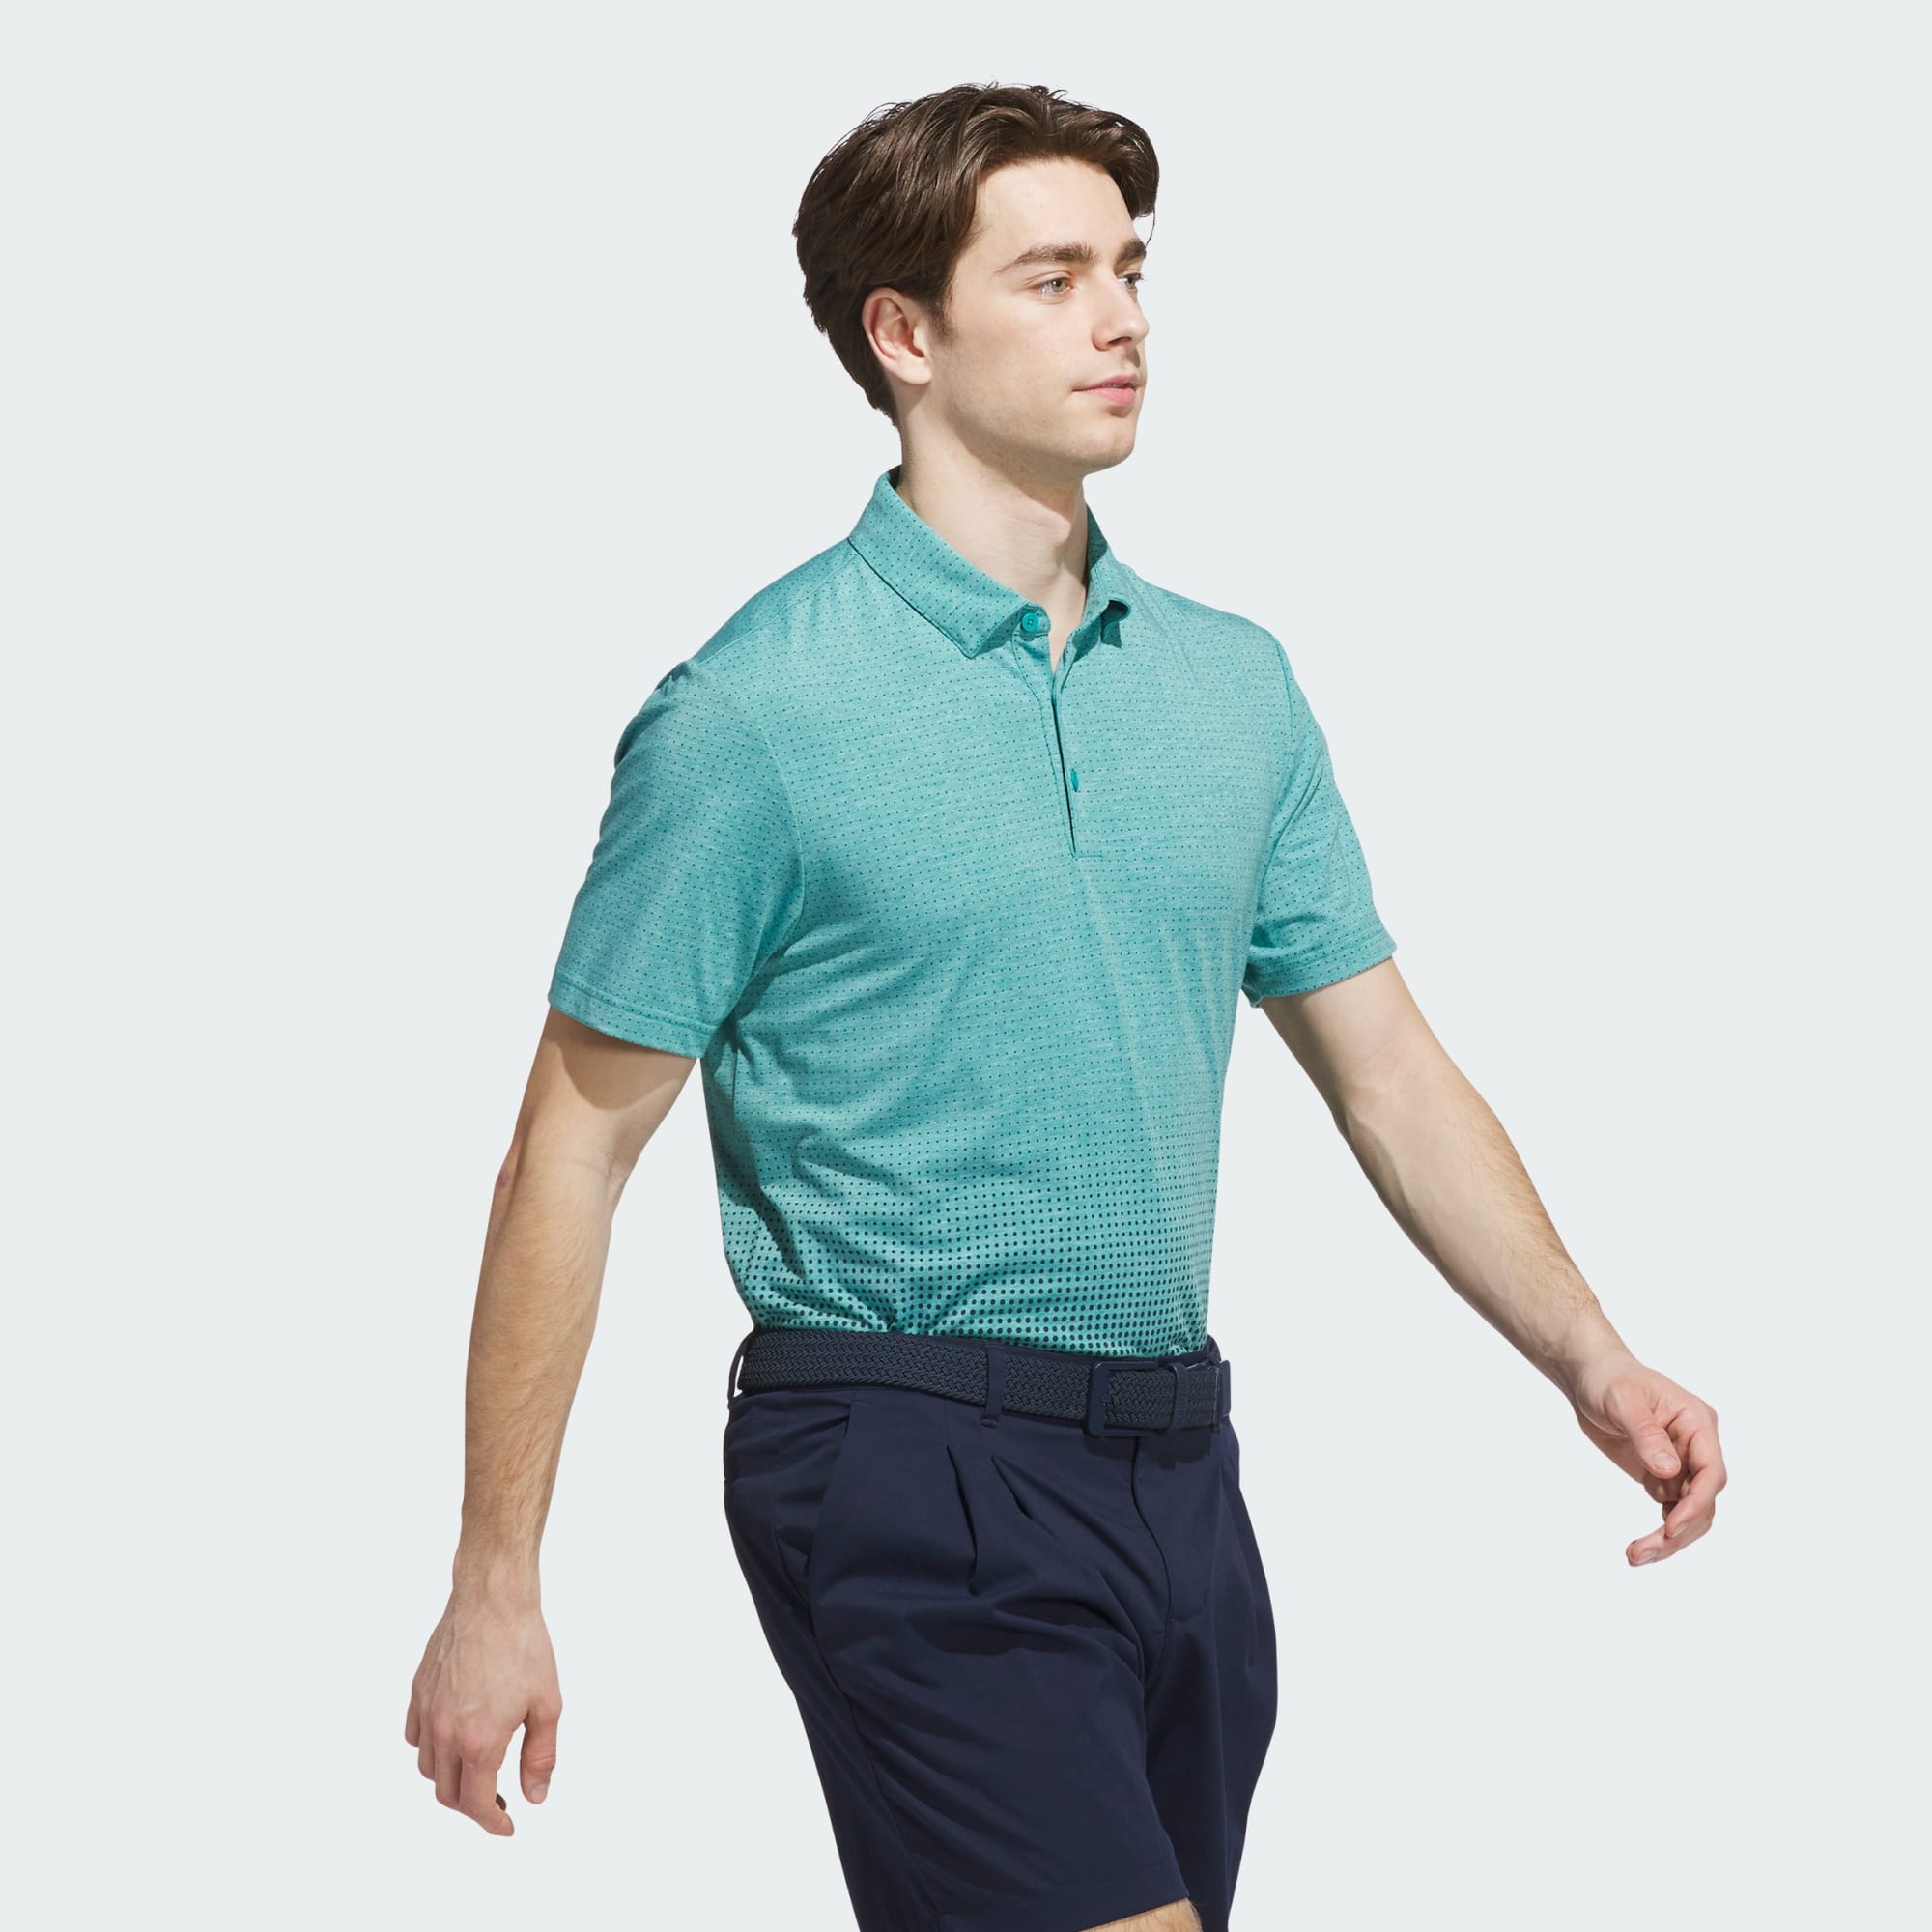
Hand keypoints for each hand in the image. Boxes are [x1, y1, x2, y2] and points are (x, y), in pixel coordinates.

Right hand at [404, 1587, 561, 1834]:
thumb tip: (534, 1795)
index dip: (492, 1822)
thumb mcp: (547, 1705)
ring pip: (427, 1767)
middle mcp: (444, 1732)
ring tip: (477, 1771)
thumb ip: (540, 1756)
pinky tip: (451, 1740)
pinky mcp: (417, 1690)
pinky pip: (414, 1736)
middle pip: (446, 1793)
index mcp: (478, 1741)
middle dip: (472, 1806)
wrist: (492, 1599)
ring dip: (449, 1779)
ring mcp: (426, 1711)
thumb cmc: (523, 1645)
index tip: (506, 1827)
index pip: (476, 1803)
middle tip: (498, 1801)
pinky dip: (430, 1749)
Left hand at [1567, 1353, 1726, 1565]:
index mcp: (1697, 1423)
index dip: (1697, 1503)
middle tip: (1643, 1551)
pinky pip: (1672, 1511)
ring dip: (1669, 1539)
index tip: (1672, 1526)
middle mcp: (1697, 1447)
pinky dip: (1660, 1532)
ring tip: (1636, 1556)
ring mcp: (1682, 1464)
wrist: (1590, 1377)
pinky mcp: (1664, 1476)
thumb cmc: (1609, 1379)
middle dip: (1679, 1530)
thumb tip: (1669, 1471)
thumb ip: (1647, 1434)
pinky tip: (1639, 1547)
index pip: (1711, 1471)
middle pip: (1703, 1500)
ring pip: (1690, 1513)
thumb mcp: (1623, 1401)